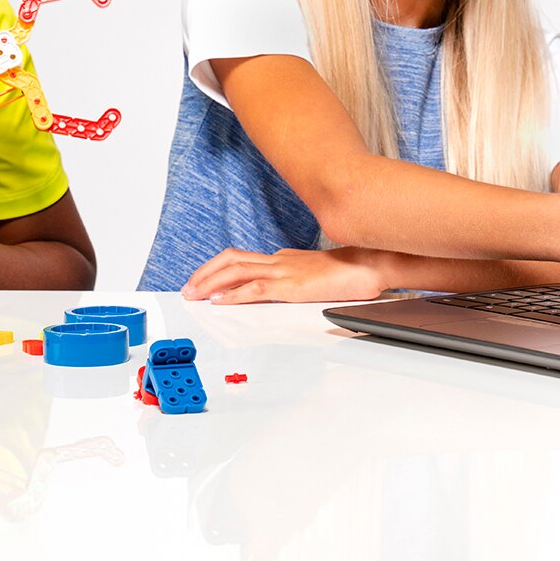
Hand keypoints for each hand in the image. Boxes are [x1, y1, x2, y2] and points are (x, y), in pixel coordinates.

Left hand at [179, 246, 389, 303]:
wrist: (371, 264)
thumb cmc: (350, 272)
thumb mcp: (316, 275)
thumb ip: (297, 278)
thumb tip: (285, 285)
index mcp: (283, 258)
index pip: (241, 258)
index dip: (217, 268)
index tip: (203, 281)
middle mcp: (279, 260)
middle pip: (231, 259)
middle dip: (205, 273)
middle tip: (188, 288)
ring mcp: (284, 270)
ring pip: (235, 270)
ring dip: (210, 282)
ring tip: (194, 294)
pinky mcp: (291, 285)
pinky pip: (255, 288)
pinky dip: (233, 295)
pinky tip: (220, 302)